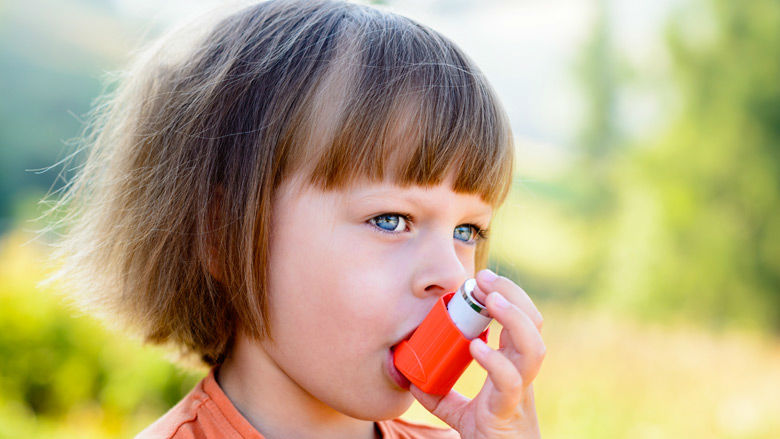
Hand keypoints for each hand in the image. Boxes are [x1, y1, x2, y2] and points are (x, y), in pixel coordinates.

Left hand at [409, 269, 544, 438]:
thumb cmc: (489, 438)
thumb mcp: (461, 412)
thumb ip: (442, 395)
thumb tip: (411, 377)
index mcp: (514, 367)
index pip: (522, 322)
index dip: (508, 296)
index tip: (481, 279)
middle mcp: (523, 375)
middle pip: (534, 325)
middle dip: (513, 296)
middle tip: (485, 279)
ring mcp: (520, 393)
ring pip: (533, 350)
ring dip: (514, 320)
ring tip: (492, 300)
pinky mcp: (508, 412)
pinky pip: (510, 384)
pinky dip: (496, 363)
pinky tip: (477, 348)